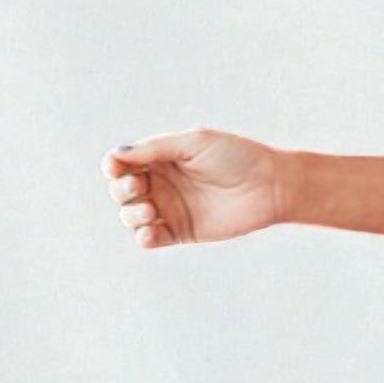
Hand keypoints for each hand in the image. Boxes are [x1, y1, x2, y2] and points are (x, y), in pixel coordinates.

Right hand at [99, 129, 280, 246]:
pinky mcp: (181, 232)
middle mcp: (163, 183)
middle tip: (137, 187)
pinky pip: (150, 238)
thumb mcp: (194, 143)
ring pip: (131, 216)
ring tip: (148, 211)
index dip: (113, 166)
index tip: (117, 167)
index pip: (122, 163)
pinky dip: (143, 236)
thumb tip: (117, 155)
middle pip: (121, 190)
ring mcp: (170, 208)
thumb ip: (155, 149)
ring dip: (130, 214)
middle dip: (121, 189)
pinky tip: (152, 230)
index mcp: (162, 158)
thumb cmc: (236, 157)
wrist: (270, 186)